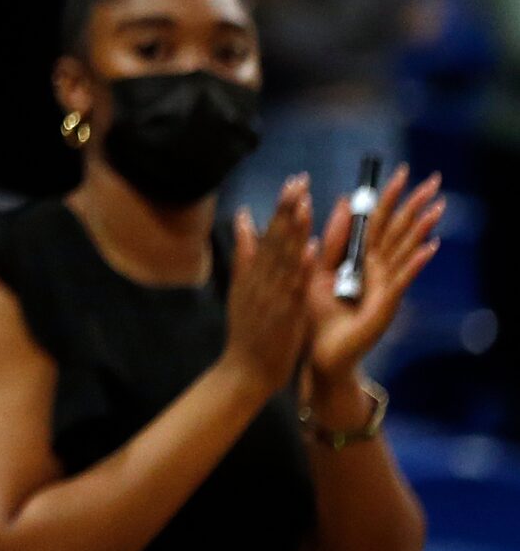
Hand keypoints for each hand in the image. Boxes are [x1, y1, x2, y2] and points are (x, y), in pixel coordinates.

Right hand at [223, 178, 315, 393]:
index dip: (282, 207)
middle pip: (276, 238)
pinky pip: (294, 287)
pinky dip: (300, 268)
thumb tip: (244, 218)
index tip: (294, 182)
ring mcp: (271, 295)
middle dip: (288, 209)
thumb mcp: (241, 286)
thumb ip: (245, 252)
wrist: (245, 369)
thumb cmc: (248, 329)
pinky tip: (308, 250)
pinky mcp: (284, 313)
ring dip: (294, 230)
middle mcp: (260, 279)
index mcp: (253, 271)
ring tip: (304, 204)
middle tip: (299, 181)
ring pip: (284, 257)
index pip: (269, 232)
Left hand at [306, 166, 442, 386]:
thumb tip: (346, 202)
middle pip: (398, 229)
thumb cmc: (318, 312)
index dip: (389, 196)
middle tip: (434, 179)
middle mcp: (377, 268)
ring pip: (405, 249)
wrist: (317, 351)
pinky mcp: (385, 303)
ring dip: (422, 227)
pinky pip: (402, 278)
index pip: (377, 220)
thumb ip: (333, 238)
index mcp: (359, 256)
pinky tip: (430, 247)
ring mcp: (385, 284)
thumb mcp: (319, 268)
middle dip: (415, 205)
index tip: (401, 171)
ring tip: (437, 206)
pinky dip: (416, 262)